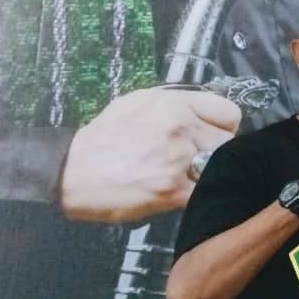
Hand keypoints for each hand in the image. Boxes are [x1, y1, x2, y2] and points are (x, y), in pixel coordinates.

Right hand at [60, 87, 240, 221]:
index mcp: (175, 104)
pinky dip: (198, 195)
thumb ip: (177, 105)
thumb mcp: (138, 103)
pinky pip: (205, 191)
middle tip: (196, 160)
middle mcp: (181, 127)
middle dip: (216, 153)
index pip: (229, 113)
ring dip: (208, 174)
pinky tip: (181, 193)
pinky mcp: (172, 189)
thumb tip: (205, 115)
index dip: (223, 127)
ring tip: (188, 176)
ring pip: (220, 167)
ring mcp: (179, 159)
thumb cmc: (103, 138)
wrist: (69, 172)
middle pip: (228, 143)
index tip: (212, 136)